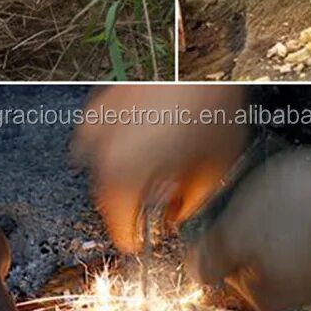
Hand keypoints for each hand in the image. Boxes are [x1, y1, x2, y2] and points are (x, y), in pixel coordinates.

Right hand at [73, 85, 248, 252]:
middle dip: (124, 208)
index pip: (117, 225)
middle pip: (104, 196)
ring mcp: (99, 122)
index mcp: (124, 175)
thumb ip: (187, 205)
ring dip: (117, 177)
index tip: (135, 244)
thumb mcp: (212, 172)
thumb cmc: (211, 109)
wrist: (201, 66)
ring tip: (147, 174)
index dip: (128, 240)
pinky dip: (111, 146)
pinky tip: (137, 144)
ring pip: (98, 166)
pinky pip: (98, 135)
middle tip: (145, 211)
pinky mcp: (103, 101)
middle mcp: (103, 150)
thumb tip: (175, 214)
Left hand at [188, 146, 310, 310]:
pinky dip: (290, 207)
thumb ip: (209, 258)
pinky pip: (296, 224)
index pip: (219, 281)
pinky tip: (292, 189)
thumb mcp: (236, 233)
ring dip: (264, 214)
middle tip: (242, 203)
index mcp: (265, 298)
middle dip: (239, 228)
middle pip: (246, 259)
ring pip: (271, 239)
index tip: (214, 223)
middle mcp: (292, 291)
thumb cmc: (299, 212)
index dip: (211, 248)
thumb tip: (192, 273)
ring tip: (270, 192)